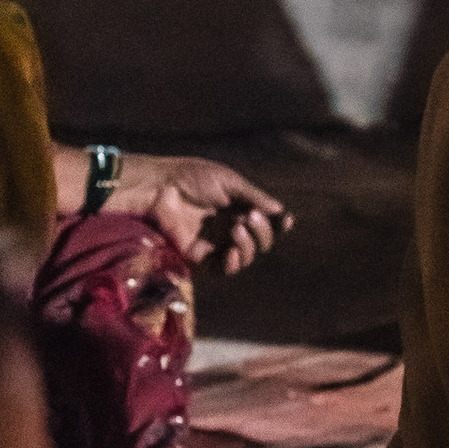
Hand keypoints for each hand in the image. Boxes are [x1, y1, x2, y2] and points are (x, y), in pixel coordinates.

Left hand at [114, 153, 288, 275]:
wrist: (161, 187)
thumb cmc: (192, 177)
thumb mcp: (228, 181)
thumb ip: (253, 197)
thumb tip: (280, 210)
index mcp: (239, 209)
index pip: (267, 223)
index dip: (279, 225)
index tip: (287, 220)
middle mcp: (231, 228)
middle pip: (261, 242)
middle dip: (262, 232)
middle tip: (249, 218)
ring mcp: (216, 243)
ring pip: (246, 257)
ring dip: (249, 246)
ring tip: (237, 229)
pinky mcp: (200, 256)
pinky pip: (223, 269)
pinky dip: (232, 264)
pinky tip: (232, 251)